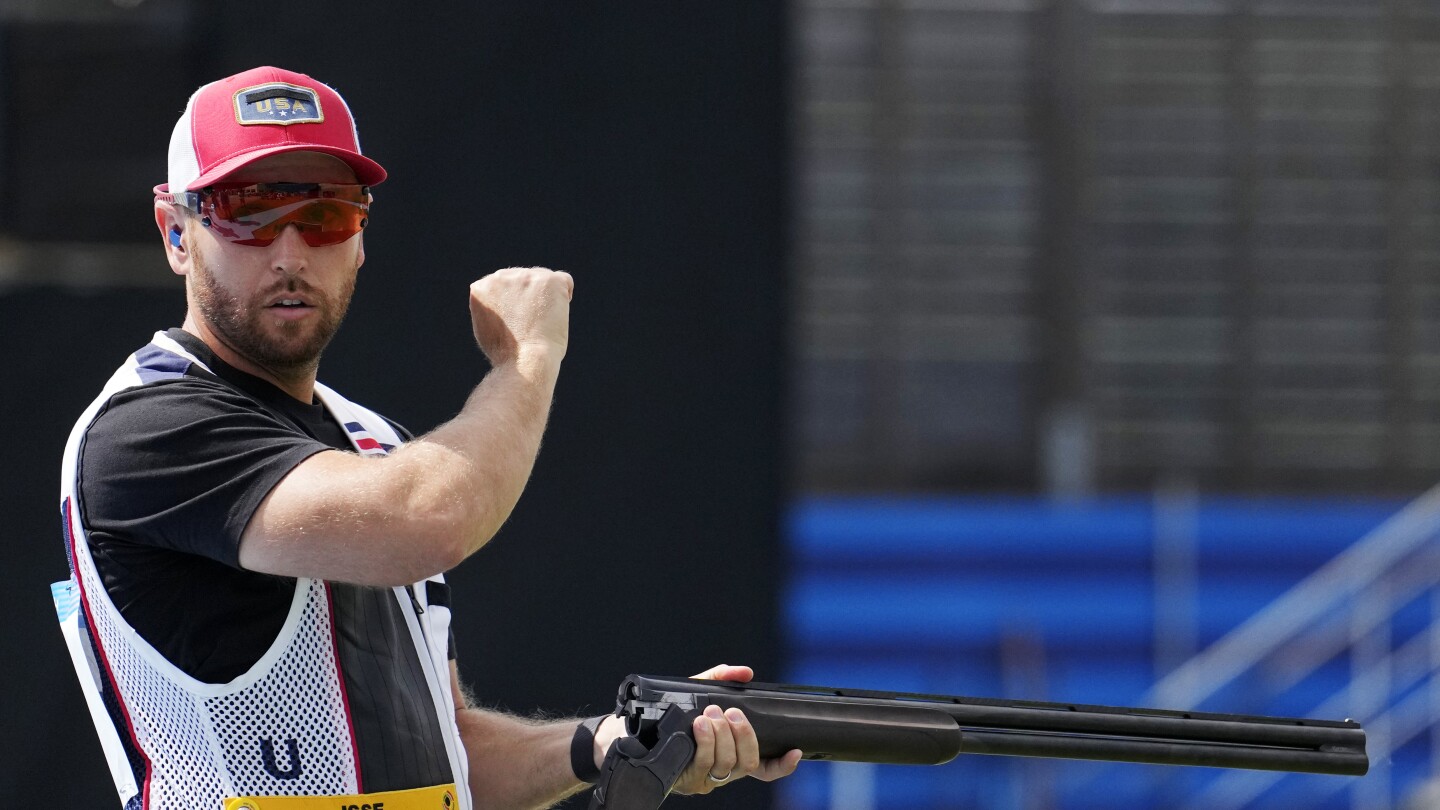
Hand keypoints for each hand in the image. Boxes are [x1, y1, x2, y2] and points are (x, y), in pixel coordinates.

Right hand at [468, 267, 572, 367]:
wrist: (525, 361)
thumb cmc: (508, 353)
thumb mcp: (486, 326)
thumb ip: (493, 306)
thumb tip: (506, 298)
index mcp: (481, 287)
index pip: (503, 286)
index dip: (514, 305)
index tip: (517, 324)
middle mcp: (500, 276)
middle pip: (523, 279)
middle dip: (530, 298)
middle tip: (530, 325)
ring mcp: (525, 276)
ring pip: (543, 279)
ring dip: (546, 298)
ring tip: (541, 322)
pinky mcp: (549, 280)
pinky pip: (564, 281)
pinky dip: (564, 297)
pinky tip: (556, 315)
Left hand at [670, 664, 802, 794]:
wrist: (639, 732)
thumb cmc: (675, 715)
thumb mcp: (699, 693)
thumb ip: (722, 679)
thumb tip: (745, 672)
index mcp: (733, 754)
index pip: (766, 769)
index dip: (784, 764)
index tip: (794, 751)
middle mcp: (724, 770)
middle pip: (748, 761)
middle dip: (744, 734)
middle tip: (730, 712)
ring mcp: (707, 777)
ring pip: (727, 762)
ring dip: (721, 735)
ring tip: (709, 714)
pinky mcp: (688, 779)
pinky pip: (704, 763)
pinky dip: (706, 741)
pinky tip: (700, 726)